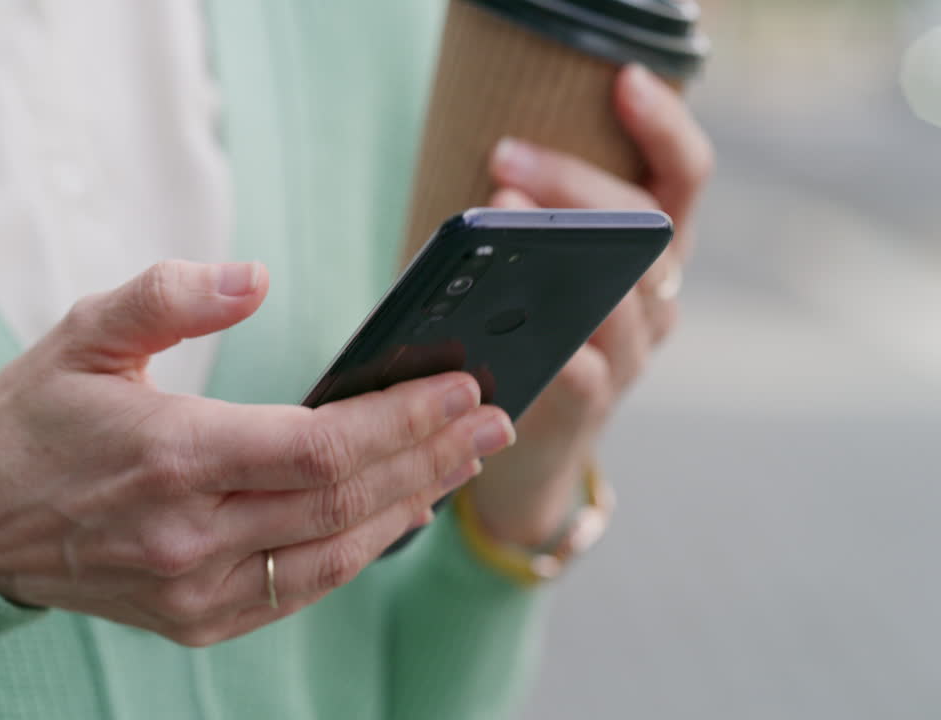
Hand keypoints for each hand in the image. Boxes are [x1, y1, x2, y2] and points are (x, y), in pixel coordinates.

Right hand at [0, 260, 515, 645]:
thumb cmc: (32, 421)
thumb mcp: (82, 334)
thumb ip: (168, 295)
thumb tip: (255, 278)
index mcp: (170, 456)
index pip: (319, 446)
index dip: (400, 419)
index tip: (461, 387)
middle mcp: (190, 536)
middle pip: (345, 501)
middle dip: (431, 456)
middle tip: (493, 420)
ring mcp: (196, 590)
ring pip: (336, 554)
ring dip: (411, 506)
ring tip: (464, 462)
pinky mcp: (197, 620)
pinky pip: (301, 589)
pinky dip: (359, 551)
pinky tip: (397, 515)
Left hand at [468, 64, 714, 545]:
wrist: (526, 448)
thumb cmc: (527, 336)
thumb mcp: (546, 273)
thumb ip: (539, 228)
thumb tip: (495, 179)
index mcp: (650, 252)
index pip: (682, 177)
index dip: (666, 126)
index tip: (626, 80)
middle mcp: (656, 297)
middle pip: (648, 227)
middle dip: (579, 186)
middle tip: (506, 156)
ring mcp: (633, 353)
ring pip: (625, 296)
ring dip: (565, 255)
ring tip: (501, 218)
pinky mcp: (596, 405)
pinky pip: (590, 373)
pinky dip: (564, 349)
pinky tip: (521, 326)